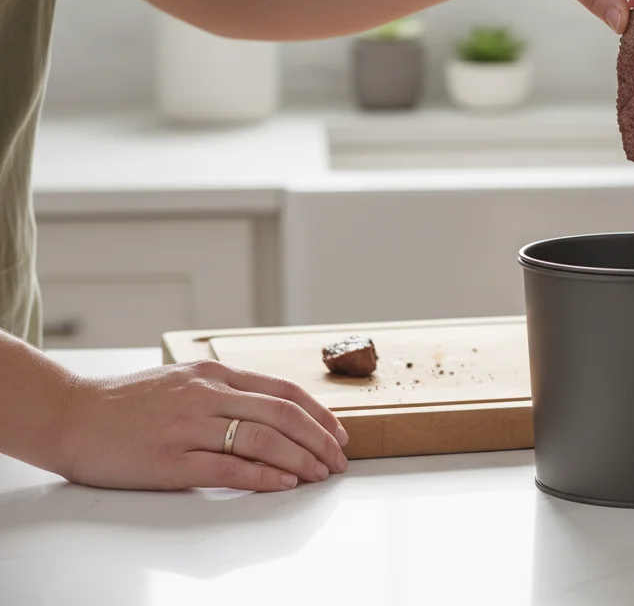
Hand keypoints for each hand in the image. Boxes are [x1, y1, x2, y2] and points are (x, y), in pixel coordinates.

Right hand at [56, 360, 348, 491]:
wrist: (70, 415)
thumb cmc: (125, 402)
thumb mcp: (181, 381)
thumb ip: (222, 391)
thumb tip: (269, 409)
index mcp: (213, 375)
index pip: (283, 392)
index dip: (318, 414)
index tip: (338, 433)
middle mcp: (206, 396)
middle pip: (283, 415)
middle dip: (320, 440)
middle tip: (339, 460)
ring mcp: (189, 427)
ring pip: (263, 440)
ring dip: (300, 459)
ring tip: (319, 474)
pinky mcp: (171, 460)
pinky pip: (230, 468)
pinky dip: (264, 476)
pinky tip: (285, 483)